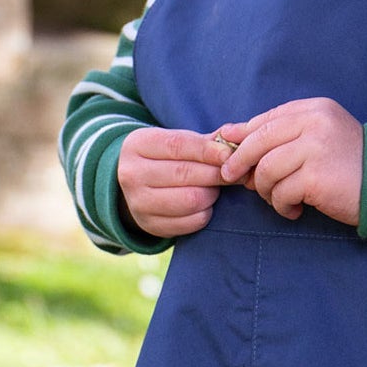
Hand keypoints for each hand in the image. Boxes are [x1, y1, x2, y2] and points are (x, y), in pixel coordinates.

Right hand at [116, 127, 231, 237]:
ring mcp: (139, 203)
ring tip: (214, 188)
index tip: (229, 155)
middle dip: (214, 173)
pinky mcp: (151, 225)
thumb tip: (234, 141)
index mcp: (137, 145)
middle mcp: (132, 174)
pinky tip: (204, 204)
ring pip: (190, 199)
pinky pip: (192, 222)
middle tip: (231, 173)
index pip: (177, 145)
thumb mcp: (175, 141)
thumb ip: (205, 141)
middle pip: (184, 173)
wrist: (136, 187)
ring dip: (211, 194)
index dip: (207, 150)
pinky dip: (205, 212)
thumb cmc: (164, 158)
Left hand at [217, 98, 362, 224]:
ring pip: (265, 170)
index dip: (243, 138)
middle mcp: (314, 123)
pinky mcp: (316, 177)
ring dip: (265, 190)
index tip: (231, 156)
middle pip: (258, 142)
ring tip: (280, 199)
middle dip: (240, 163)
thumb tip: (228, 134)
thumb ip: (281, 133)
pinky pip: (281, 193)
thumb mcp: (320, 137)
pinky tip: (295, 210)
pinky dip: (282, 206)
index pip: (266, 120)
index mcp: (314, 109)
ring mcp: (315, 149)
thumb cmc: (352, 164)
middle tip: (235, 178)